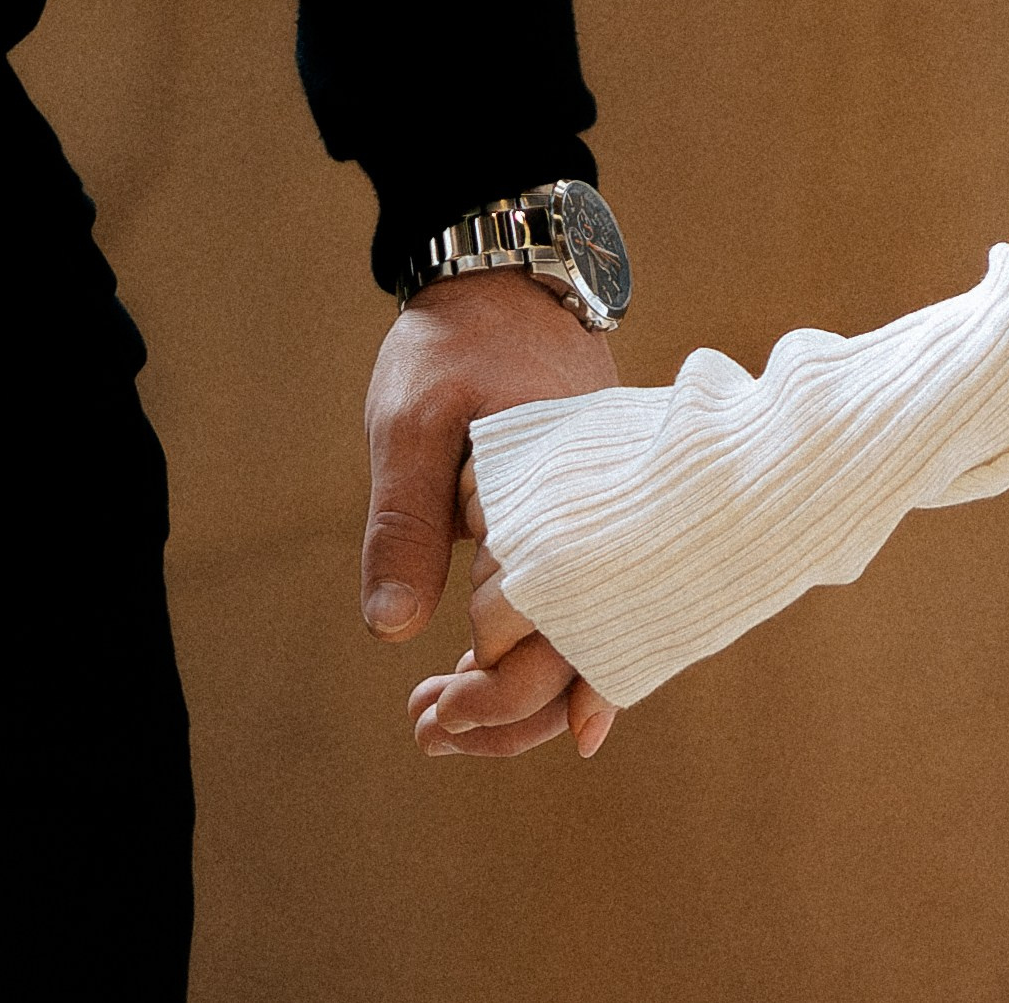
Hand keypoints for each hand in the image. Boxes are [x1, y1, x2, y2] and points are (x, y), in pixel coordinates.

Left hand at [361, 268, 621, 753]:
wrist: (515, 277)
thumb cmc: (458, 344)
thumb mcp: (410, 424)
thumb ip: (404, 524)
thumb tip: (391, 632)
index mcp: (562, 511)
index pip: (542, 642)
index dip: (488, 700)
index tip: (427, 720)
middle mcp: (607, 527)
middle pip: (582, 660)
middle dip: (509, 715)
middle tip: (430, 730)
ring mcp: (617, 524)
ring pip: (597, 639)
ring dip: (532, 691)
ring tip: (451, 714)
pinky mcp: (609, 521)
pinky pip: (607, 604)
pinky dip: (572, 652)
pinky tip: (546, 696)